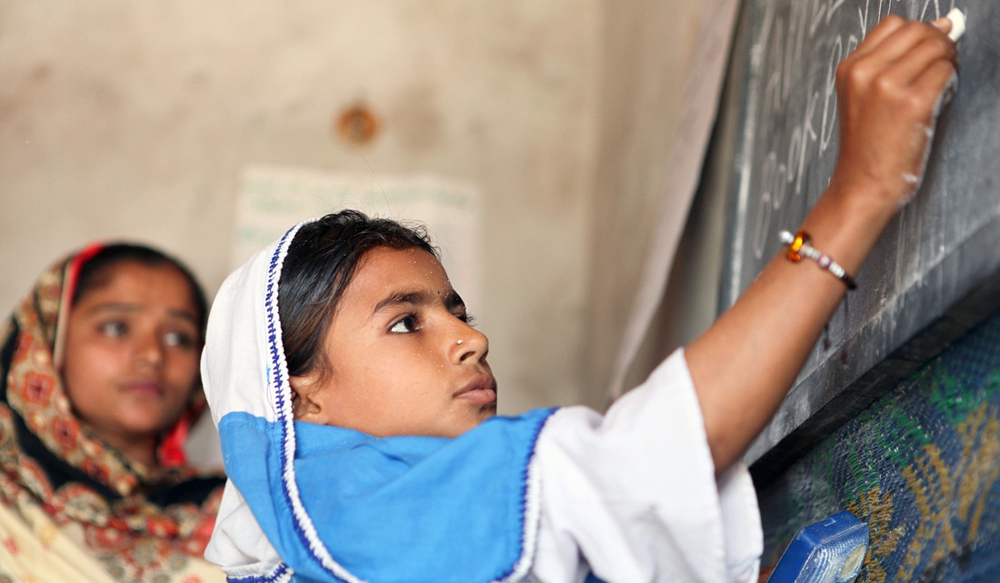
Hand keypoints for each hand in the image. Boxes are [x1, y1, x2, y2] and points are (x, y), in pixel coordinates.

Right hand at [830, 15, 957, 210]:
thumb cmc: (866, 147)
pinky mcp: (912, 103)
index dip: (917, 34)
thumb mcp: (862, 97)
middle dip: (937, 43)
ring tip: (936, 86)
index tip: (923, 51)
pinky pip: (945, 72)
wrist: (862, 185)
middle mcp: (865, 73)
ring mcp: (888, 87)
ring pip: (936, 47)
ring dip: (946, 62)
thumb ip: (893, 62)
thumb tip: (942, 25)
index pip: (894, 24)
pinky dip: (950, 82)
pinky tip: (938, 99)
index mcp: (850, 69)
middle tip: (937, 67)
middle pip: (918, 30)